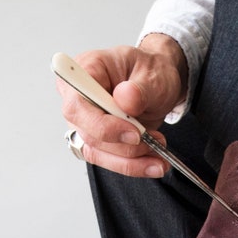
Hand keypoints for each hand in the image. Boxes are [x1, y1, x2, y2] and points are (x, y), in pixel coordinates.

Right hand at [57, 35, 187, 176]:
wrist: (159, 84)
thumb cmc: (151, 72)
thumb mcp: (153, 74)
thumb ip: (140, 89)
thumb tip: (125, 99)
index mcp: (85, 71)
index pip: (77, 105)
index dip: (103, 126)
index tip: (135, 134)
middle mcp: (79, 99)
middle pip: (88, 134)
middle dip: (124, 146)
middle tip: (155, 142)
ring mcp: (86, 123)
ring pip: (98, 154)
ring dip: (131, 162)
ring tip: (160, 159)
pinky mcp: (99, 141)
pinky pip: (110, 161)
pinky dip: (133, 166)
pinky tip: (153, 164)